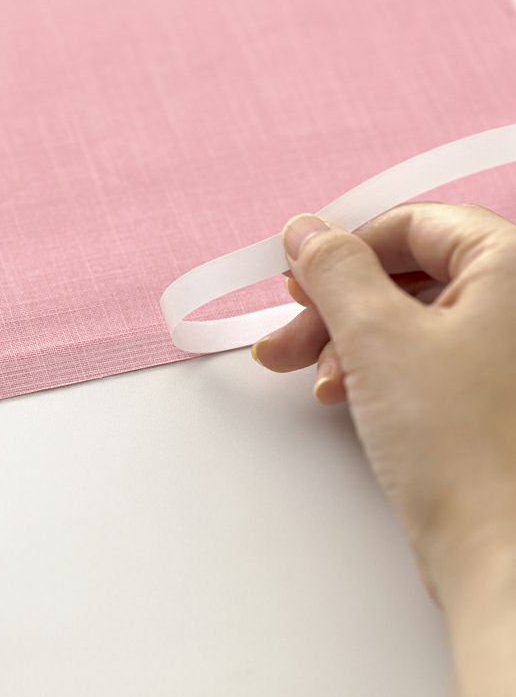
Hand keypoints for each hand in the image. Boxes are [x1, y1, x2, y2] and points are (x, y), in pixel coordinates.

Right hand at [251, 204, 515, 695]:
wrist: (497, 556)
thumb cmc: (460, 446)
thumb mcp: (377, 335)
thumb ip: (335, 270)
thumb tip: (306, 230)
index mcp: (512, 267)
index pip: (416, 225)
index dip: (348, 246)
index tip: (299, 275)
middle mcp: (515, 304)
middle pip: (406, 276)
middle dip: (335, 307)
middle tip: (287, 335)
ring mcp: (502, 351)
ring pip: (406, 320)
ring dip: (345, 342)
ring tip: (310, 377)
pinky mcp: (485, 393)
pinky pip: (418, 357)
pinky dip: (373, 369)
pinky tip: (342, 394)